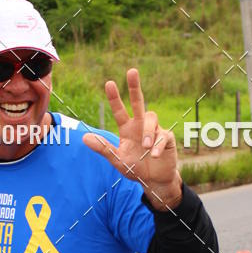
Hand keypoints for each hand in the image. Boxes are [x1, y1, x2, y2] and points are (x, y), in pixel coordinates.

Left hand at [82, 68, 181, 210]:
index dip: (115, 98)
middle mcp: (141, 126)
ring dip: (148, 132)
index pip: (120, 111)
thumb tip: (84, 137)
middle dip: (134, 87)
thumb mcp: (117, 160)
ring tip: (145, 146)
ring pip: (151, 118)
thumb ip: (103, 148)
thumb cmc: (135, 168)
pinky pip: (163, 135)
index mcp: (127, 129)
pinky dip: (158, 145)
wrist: (154, 181)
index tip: (109, 83)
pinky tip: (153, 155)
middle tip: (131, 71)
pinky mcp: (167, 138)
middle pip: (138, 101)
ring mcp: (155, 130)